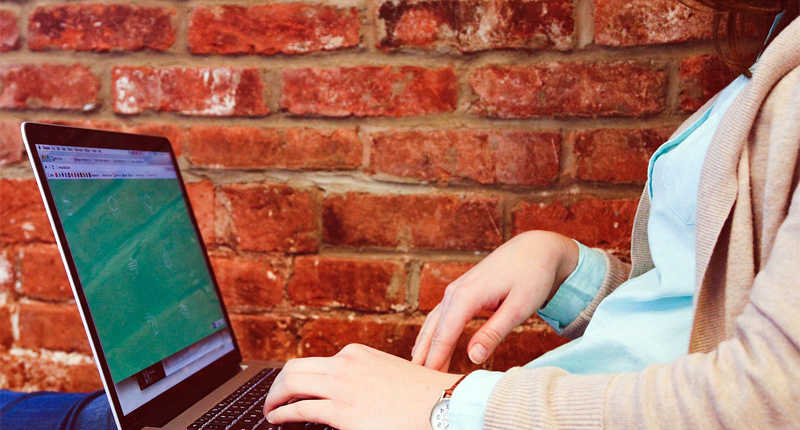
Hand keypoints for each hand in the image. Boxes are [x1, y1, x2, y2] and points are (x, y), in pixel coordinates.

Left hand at [263, 344, 461, 429]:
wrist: (442, 404)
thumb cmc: (421, 395)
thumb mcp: (385, 374)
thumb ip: (362, 378)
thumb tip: (347, 394)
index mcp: (355, 353)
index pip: (314, 363)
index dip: (298, 378)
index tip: (292, 389)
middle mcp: (344, 364)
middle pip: (294, 368)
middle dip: (277, 385)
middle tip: (273, 399)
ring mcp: (341, 386)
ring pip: (290, 385)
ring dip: (274, 399)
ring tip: (271, 411)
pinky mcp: (342, 413)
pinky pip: (299, 411)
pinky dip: (282, 414)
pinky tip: (278, 420)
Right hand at [412, 230, 578, 370]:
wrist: (535, 249)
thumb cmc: (531, 277)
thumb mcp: (518, 308)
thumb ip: (493, 333)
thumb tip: (473, 358)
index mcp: (467, 296)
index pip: (444, 335)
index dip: (435, 359)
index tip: (428, 380)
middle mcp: (455, 292)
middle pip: (433, 330)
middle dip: (425, 356)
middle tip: (417, 383)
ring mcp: (456, 290)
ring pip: (433, 322)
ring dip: (425, 346)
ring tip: (418, 369)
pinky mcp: (461, 291)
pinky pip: (440, 316)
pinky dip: (433, 333)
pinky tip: (429, 346)